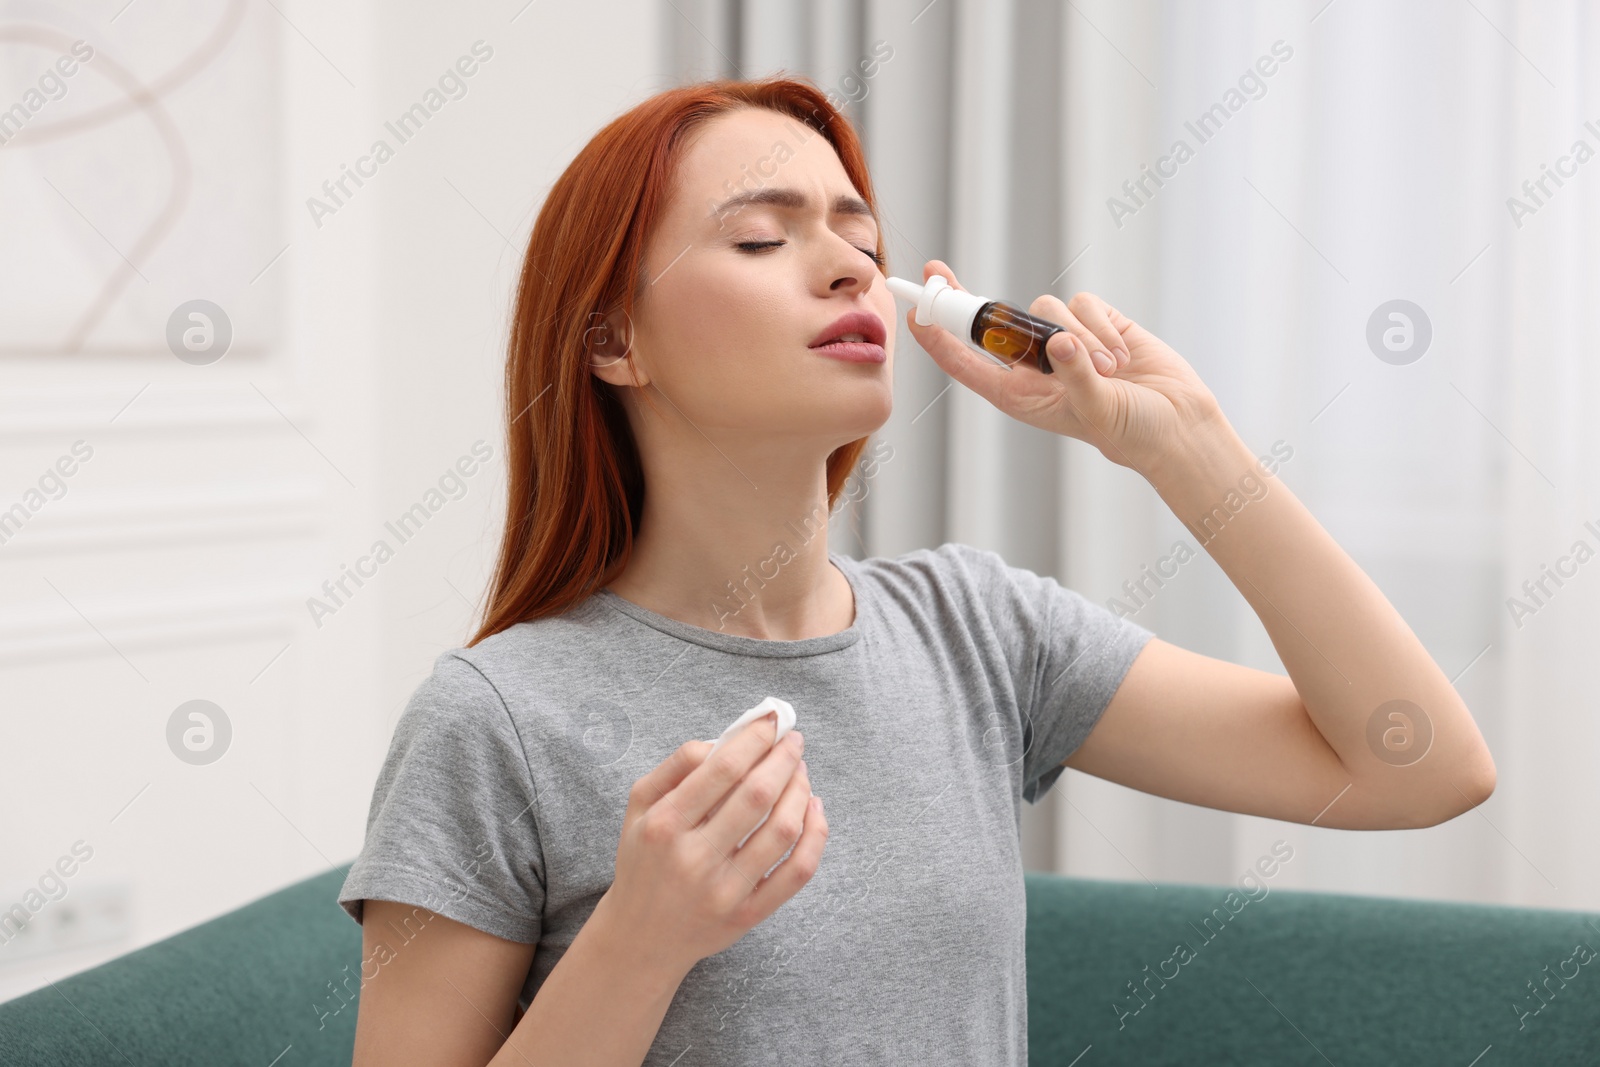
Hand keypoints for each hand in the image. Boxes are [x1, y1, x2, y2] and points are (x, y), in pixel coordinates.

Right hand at [599, 712, 825, 974]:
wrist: (640, 937)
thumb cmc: (644, 859)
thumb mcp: (640, 806)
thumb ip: (676, 766)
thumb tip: (724, 741)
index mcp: (665, 826)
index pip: (722, 770)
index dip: (755, 739)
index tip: (772, 722)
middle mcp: (694, 860)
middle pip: (757, 796)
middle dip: (784, 759)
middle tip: (793, 741)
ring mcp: (724, 892)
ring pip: (782, 831)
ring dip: (801, 791)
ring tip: (801, 772)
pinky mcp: (748, 916)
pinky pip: (797, 873)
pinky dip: (815, 835)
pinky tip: (814, 809)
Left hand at [901, 260, 1226, 474]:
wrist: (1177, 422)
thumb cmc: (1131, 431)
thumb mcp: (1098, 410)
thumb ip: (1076, 376)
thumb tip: (1060, 342)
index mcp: (1019, 395)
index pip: (965, 362)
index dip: (937, 337)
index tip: (912, 312)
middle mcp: (1034, 367)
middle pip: (989, 322)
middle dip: (966, 298)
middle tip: (935, 270)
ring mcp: (1064, 342)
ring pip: (1044, 308)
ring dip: (1077, 334)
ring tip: (1107, 371)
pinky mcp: (1096, 323)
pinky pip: (1083, 304)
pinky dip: (1101, 327)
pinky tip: (1121, 356)